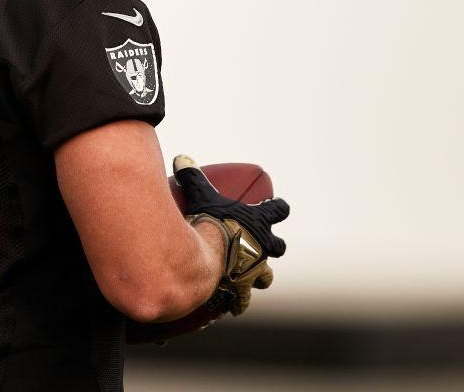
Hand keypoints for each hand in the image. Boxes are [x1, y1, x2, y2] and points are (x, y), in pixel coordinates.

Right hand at [173, 155, 289, 314]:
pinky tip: (229, 304)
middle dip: (272, 248)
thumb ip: (192, 176)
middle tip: (262, 247)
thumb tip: (182, 158)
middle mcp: (263, 247)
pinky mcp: (243, 289)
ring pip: (265, 277)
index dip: (280, 208)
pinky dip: (236, 301)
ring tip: (247, 279)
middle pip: (278, 247)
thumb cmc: (211, 223)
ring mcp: (255, 270)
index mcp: (259, 223)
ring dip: (258, 277)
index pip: (278, 210)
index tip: (281, 207)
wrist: (210, 256)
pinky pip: (242, 298)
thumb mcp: (202, 194)